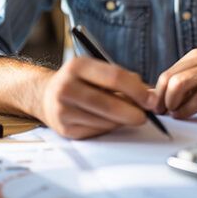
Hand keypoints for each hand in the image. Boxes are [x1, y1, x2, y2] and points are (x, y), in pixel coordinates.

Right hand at [38, 57, 156, 139]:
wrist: (46, 96)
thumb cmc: (80, 82)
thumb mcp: (96, 70)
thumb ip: (123, 79)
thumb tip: (150, 94)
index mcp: (77, 66)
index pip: (114, 77)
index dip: (137, 90)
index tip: (151, 99)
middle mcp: (67, 87)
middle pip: (109, 103)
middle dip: (133, 111)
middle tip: (145, 116)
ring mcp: (63, 110)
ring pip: (104, 120)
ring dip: (122, 120)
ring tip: (129, 116)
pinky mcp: (65, 129)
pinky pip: (97, 131)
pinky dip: (109, 127)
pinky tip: (110, 121)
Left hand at [154, 49, 196, 118]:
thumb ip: (188, 89)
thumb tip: (158, 100)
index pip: (167, 74)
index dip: (156, 94)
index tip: (154, 109)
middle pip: (170, 78)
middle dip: (160, 99)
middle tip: (160, 114)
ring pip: (181, 84)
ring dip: (172, 103)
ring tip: (173, 114)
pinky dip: (188, 109)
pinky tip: (186, 115)